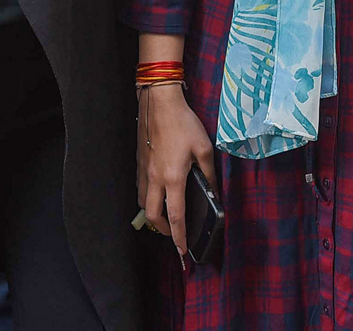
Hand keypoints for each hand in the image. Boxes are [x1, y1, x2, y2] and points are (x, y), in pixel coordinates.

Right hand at [137, 84, 215, 264]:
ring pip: (144, 203)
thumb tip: (213, 192)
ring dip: (154, 214)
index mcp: (173, 178)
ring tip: (166, 215)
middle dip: (163, 230)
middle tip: (174, 234)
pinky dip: (148, 197)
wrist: (159, 102)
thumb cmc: (183, 123)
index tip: (182, 250)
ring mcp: (144, 171)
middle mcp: (155, 178)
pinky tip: (157, 191)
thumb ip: (209, 173)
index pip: (175, 216)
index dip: (179, 236)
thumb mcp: (204, 148)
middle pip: (153, 216)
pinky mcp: (139, 162)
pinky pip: (141, 188)